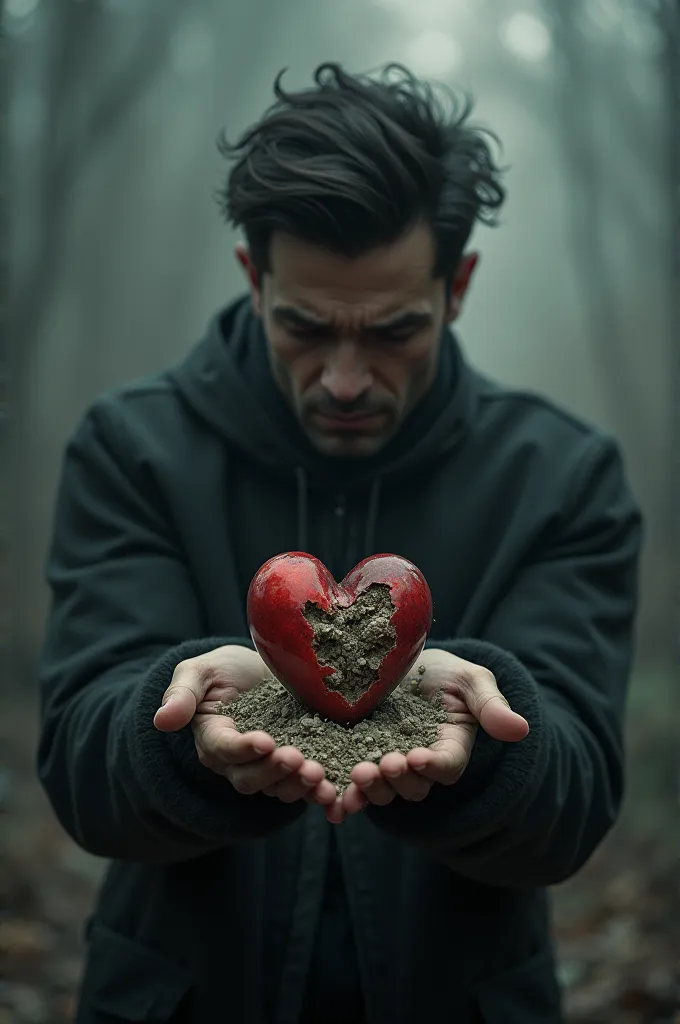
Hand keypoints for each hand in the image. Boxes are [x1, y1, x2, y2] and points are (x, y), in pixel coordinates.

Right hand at [153, 645, 336, 808]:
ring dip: (298, 784)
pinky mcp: (294, 766)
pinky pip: (304, 786)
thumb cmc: (224, 670)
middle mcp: (236, 762)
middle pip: (250, 777)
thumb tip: (162, 719)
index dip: (242, 749)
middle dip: (275, 771)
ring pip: (278, 787)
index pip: (223, 750)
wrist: (259, 671)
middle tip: (298, 760)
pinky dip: (318, 793)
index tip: (265, 740)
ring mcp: (266, 768)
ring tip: (319, 774)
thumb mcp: (199, 671)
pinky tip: (335, 792)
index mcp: (211, 739)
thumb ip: (182, 693)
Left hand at [339, 648, 529, 818]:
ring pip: (383, 790)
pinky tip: (330, 802)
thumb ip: (491, 705)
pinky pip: (353, 787)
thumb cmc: (445, 672)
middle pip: (413, 786)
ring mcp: (389, 766)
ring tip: (357, 773)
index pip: (447, 765)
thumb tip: (521, 729)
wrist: (404, 664)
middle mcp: (420, 766)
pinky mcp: (358, 760)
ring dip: (370, 789)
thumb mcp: (472, 680)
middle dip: (397, 780)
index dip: (433, 765)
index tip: (417, 756)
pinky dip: (344, 798)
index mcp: (451, 748)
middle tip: (381, 766)